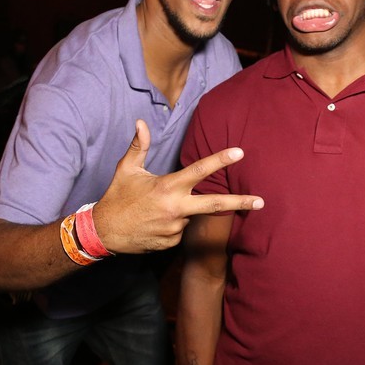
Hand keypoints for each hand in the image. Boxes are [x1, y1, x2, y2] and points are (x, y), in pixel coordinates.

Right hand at [94, 120, 263, 253]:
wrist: (104, 233)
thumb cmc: (116, 197)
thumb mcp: (127, 169)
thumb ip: (139, 146)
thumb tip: (141, 122)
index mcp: (167, 187)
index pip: (199, 170)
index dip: (220, 159)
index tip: (239, 153)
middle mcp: (175, 208)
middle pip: (215, 205)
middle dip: (241, 202)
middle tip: (261, 201)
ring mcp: (174, 228)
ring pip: (189, 216)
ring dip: (181, 211)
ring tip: (154, 210)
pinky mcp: (170, 243)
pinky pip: (179, 231)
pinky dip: (171, 225)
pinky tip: (153, 223)